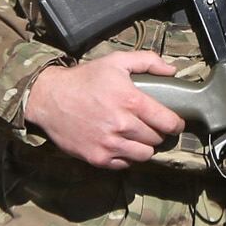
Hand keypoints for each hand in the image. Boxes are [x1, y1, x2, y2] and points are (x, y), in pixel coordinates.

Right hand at [24, 52, 182, 168]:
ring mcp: (110, 144)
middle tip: (151, 126)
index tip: (174, 122)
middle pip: (157, 139)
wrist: (49, 98)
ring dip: (144, 146)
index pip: (168, 122)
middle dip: (158, 133)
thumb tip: (172, 71)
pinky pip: (125, 164)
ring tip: (138, 137)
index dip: (176, 123)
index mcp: (131, 101)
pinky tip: (121, 144)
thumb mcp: (116, 61)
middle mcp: (122, 125)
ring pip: (144, 155)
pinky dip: (126, 156)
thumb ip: (148, 61)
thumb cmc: (84, 79)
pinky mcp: (98, 158)